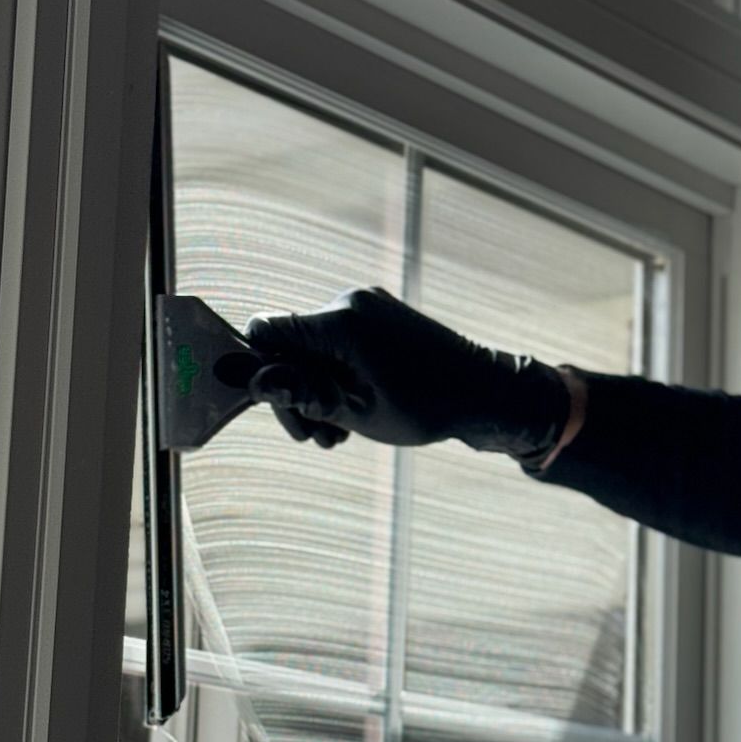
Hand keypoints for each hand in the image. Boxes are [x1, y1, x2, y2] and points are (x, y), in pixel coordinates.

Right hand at [243, 286, 570, 463]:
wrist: (486, 392)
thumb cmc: (426, 405)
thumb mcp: (356, 410)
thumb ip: (303, 394)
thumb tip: (254, 383)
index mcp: (340, 321)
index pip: (267, 330)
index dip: (261, 370)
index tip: (280, 407)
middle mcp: (350, 304)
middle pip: (290, 345)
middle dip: (295, 392)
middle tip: (314, 437)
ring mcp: (367, 307)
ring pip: (316, 349)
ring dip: (318, 392)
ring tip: (338, 435)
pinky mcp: (380, 318)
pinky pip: (340, 343)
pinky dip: (339, 377)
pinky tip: (353, 414)